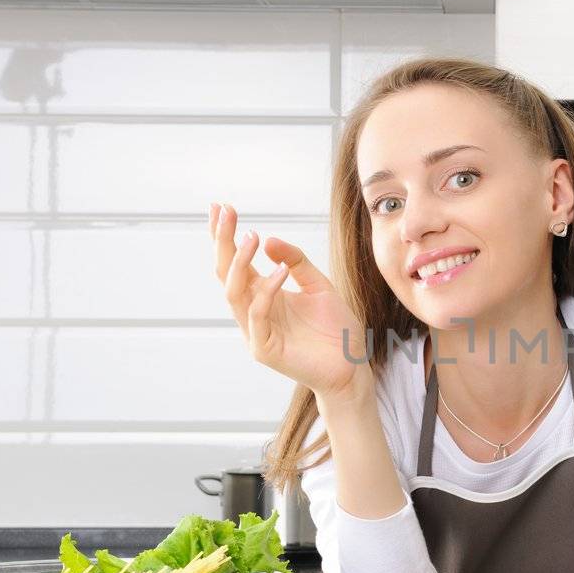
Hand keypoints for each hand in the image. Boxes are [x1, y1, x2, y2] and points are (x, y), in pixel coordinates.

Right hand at [209, 202, 368, 397]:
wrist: (352, 366)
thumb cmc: (336, 329)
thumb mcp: (319, 285)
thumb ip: (296, 262)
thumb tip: (268, 239)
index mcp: (263, 294)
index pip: (236, 261)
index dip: (225, 236)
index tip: (221, 206)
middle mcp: (253, 310)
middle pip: (226, 272)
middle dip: (223, 241)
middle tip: (225, 213)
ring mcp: (255, 330)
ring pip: (234, 292)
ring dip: (240, 262)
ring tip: (252, 237)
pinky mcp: (264, 348)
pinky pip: (257, 314)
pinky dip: (266, 291)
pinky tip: (280, 271)